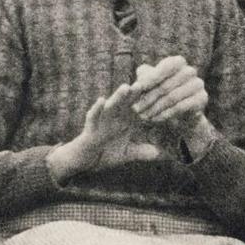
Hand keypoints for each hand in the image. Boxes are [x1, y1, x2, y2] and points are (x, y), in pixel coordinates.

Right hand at [47, 84, 162, 181]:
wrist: (84, 162)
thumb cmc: (104, 153)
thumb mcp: (126, 154)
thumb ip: (141, 152)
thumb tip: (158, 153)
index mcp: (124, 122)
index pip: (137, 108)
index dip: (147, 101)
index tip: (160, 92)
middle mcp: (114, 118)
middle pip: (126, 103)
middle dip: (135, 93)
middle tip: (145, 83)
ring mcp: (102, 121)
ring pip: (111, 106)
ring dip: (118, 97)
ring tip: (126, 87)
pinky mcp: (90, 128)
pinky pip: (93, 116)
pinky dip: (97, 108)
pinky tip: (101, 100)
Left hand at [130, 56, 207, 131]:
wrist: (179, 114)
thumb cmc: (159, 94)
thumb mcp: (148, 85)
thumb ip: (141, 81)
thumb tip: (133, 87)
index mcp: (177, 62)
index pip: (164, 67)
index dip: (150, 78)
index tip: (135, 89)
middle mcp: (189, 71)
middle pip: (166, 85)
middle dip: (149, 98)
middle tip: (136, 109)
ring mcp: (198, 84)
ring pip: (172, 97)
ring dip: (156, 108)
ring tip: (145, 115)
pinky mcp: (202, 98)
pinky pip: (181, 107)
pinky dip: (166, 114)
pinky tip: (156, 119)